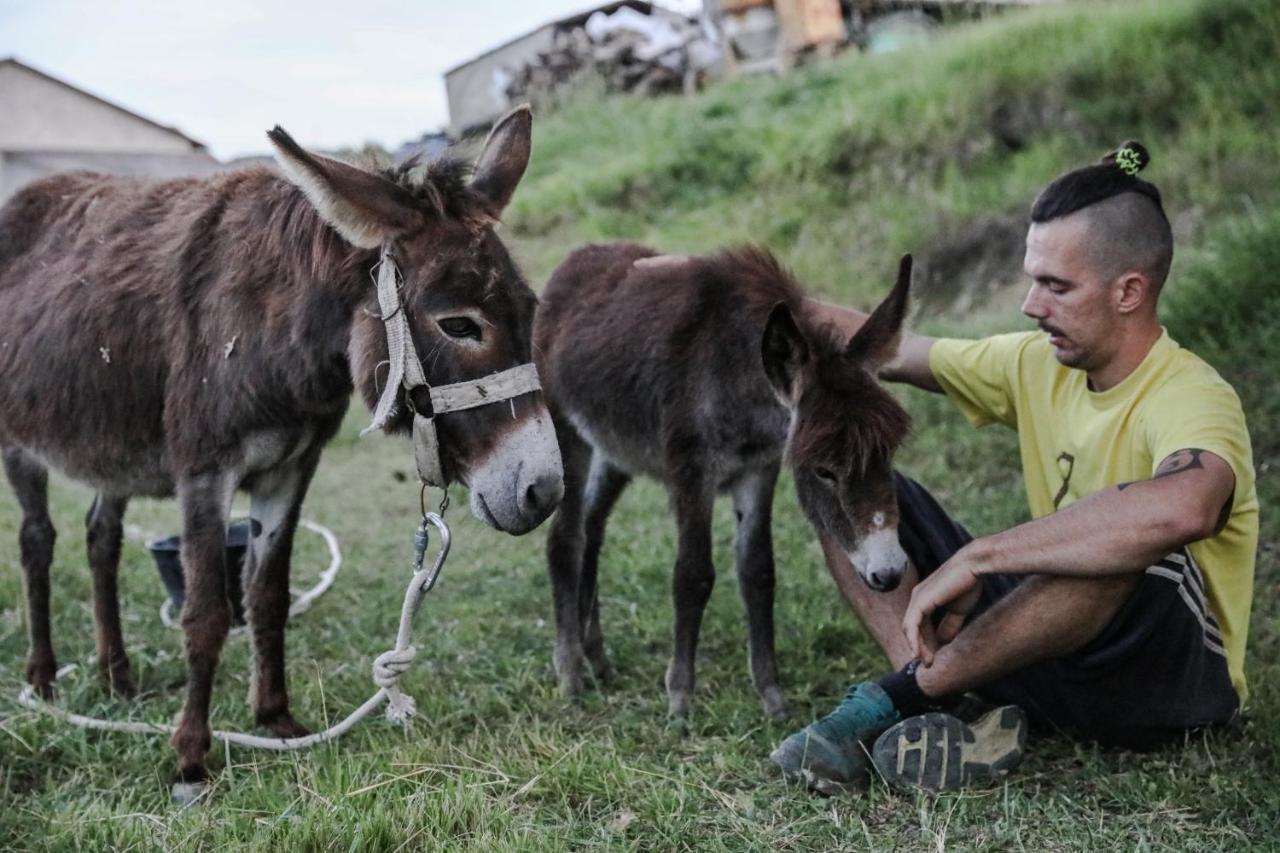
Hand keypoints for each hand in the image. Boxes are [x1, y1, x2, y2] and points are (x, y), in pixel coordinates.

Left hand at [902, 549, 983, 665]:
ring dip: (918, 647)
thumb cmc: (968, 584)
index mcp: (925, 599)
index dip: (925, 643)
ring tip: (926, 662)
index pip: (919, 626)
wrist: (974, 566)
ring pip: (910, 629)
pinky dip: (914, 640)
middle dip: (920, 648)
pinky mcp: (920, 600)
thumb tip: (943, 642)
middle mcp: (917, 598)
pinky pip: (913, 625)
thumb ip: (949, 625)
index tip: (932, 659)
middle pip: (913, 629)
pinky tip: (919, 653)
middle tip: (928, 664)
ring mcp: (917, 598)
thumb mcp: (957, 611)